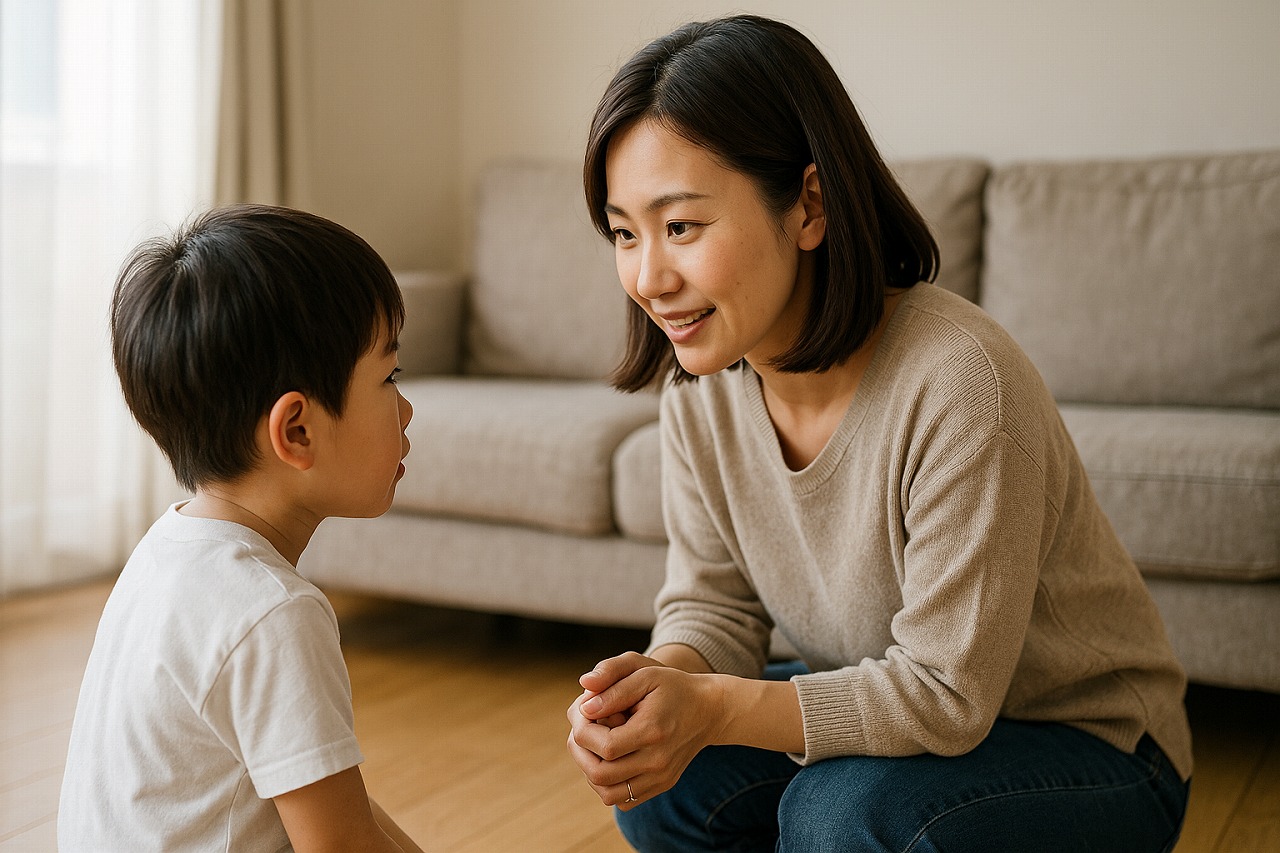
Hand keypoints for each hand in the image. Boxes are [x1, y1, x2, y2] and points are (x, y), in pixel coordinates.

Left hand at [566, 652, 725, 809]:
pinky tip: (608, 759)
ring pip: (608, 794)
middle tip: (580, 730)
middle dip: (580, 752)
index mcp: (653, 731)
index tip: (584, 712)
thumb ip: (613, 687)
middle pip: (600, 774)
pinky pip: (623, 800)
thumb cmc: (673, 687)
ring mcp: (660, 778)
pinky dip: (607, 785)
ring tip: (591, 745)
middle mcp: (658, 761)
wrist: (708, 710)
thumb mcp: (645, 673)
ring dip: (589, 771)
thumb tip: (584, 708)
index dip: (583, 730)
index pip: (605, 746)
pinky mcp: (661, 786)